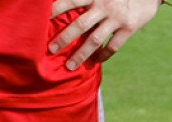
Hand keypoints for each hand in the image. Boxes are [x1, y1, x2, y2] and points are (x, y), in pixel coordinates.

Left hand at [48, 0, 162, 70]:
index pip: (71, 1)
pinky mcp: (129, 28)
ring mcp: (117, 18)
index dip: (56, 10)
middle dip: (64, 38)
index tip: (42, 20)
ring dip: (81, 54)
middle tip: (51, 49)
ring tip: (70, 65)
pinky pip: (113, 46)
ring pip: (95, 39)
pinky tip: (95, 61)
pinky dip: (102, 55)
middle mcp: (104, 5)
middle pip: (80, 24)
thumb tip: (66, 8)